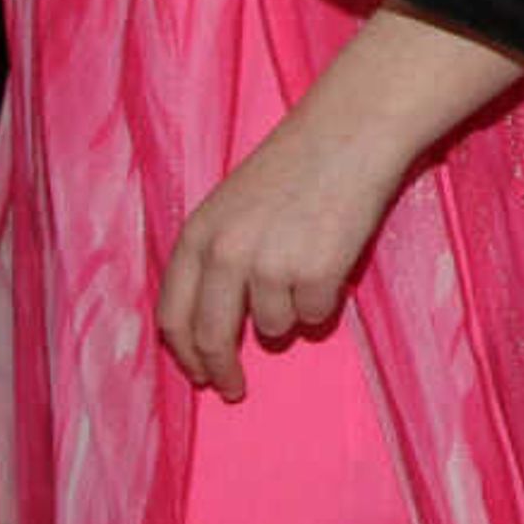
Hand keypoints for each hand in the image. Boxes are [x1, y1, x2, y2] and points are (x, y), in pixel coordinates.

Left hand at [156, 111, 408, 398]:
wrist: (350, 135)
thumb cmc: (293, 168)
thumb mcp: (230, 207)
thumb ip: (213, 259)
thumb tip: (212, 326)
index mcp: (198, 235)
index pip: (173, 315)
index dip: (185, 354)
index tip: (199, 376)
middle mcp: (226, 254)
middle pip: (213, 336)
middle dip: (224, 370)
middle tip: (235, 387)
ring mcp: (271, 266)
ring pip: (274, 327)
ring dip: (291, 313)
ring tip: (307, 265)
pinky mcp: (316, 274)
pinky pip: (316, 316)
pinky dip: (325, 300)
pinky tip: (332, 260)